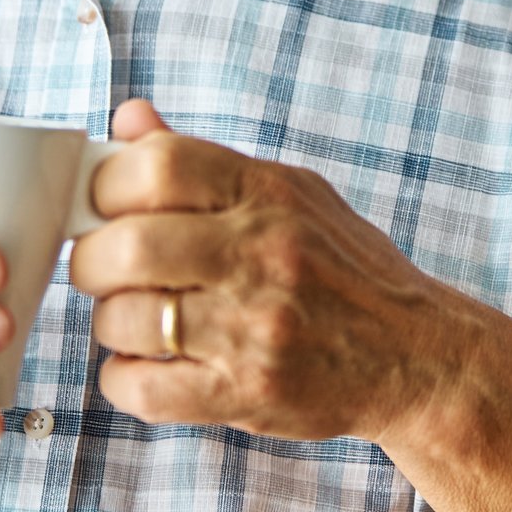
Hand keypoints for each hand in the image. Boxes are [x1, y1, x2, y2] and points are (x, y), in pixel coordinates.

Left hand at [69, 100, 457, 443]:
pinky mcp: (250, 393)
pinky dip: (122, 378)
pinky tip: (141, 366)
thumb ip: (202, 160)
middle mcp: (263, 254)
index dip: (108, 184)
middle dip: (91, 259)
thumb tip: (127, 118)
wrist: (419, 356)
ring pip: (128, 319)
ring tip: (131, 319)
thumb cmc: (343, 268)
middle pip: (129, 245)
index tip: (103, 204)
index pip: (156, 165)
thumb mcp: (289, 192)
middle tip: (98, 268)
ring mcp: (257, 328)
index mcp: (267, 192)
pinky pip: (146, 389)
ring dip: (109, 322)